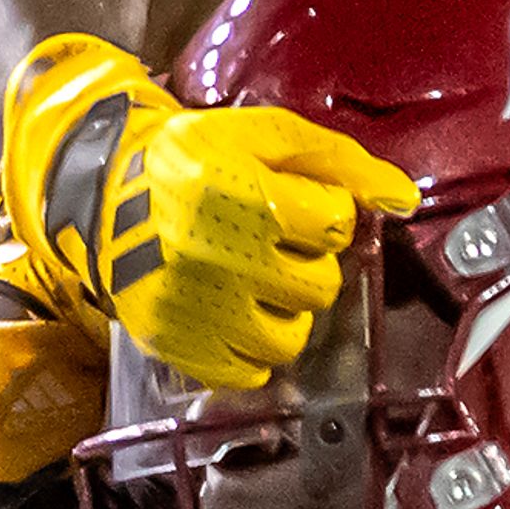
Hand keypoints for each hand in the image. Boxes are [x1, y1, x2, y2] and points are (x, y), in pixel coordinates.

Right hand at [0, 32, 417, 390]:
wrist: (105, 198)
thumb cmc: (193, 160)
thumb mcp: (263, 136)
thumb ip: (340, 162)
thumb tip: (405, 199)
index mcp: (241, 195)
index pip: (334, 226)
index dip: (320, 215)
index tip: (292, 207)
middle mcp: (218, 257)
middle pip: (319, 286)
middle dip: (305, 264)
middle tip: (270, 245)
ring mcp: (196, 310)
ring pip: (290, 337)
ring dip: (283, 311)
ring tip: (255, 283)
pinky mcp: (178, 348)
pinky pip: (250, 372)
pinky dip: (250, 347)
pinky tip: (234, 314)